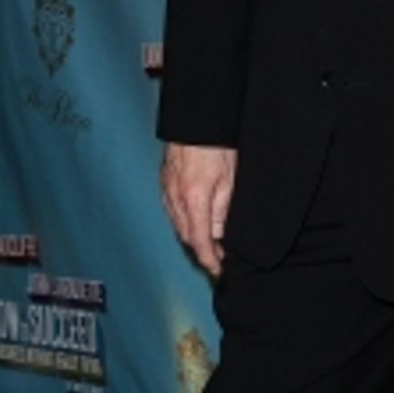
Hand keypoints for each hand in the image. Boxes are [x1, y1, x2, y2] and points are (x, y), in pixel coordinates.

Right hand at [161, 143, 237, 273]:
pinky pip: (172, 210)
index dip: (209, 261)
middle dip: (202, 251)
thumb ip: (222, 212)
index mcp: (194, 201)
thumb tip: (219, 236)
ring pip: (178, 225)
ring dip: (193, 236)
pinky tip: (194, 219)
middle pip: (187, 237)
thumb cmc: (216, 145)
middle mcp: (176, 200)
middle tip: (220, 256)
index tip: (218, 271)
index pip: (200, 242)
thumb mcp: (229, 181)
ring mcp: (167, 191)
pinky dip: (183, 221)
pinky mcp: (165, 183)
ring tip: (210, 240)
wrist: (195, 121)